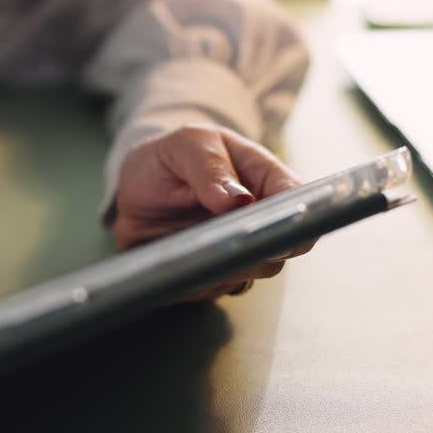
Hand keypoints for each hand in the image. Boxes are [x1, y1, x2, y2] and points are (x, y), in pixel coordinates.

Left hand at [112, 124, 314, 301]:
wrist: (134, 191)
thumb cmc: (170, 158)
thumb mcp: (186, 145)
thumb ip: (210, 166)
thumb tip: (239, 200)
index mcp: (264, 177)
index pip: (298, 199)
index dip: (294, 214)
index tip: (272, 224)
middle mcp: (259, 219)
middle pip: (284, 245)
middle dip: (259, 247)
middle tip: (226, 241)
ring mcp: (239, 250)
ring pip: (252, 271)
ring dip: (227, 266)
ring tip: (194, 251)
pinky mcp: (213, 275)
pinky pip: (215, 287)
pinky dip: (199, 281)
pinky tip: (178, 265)